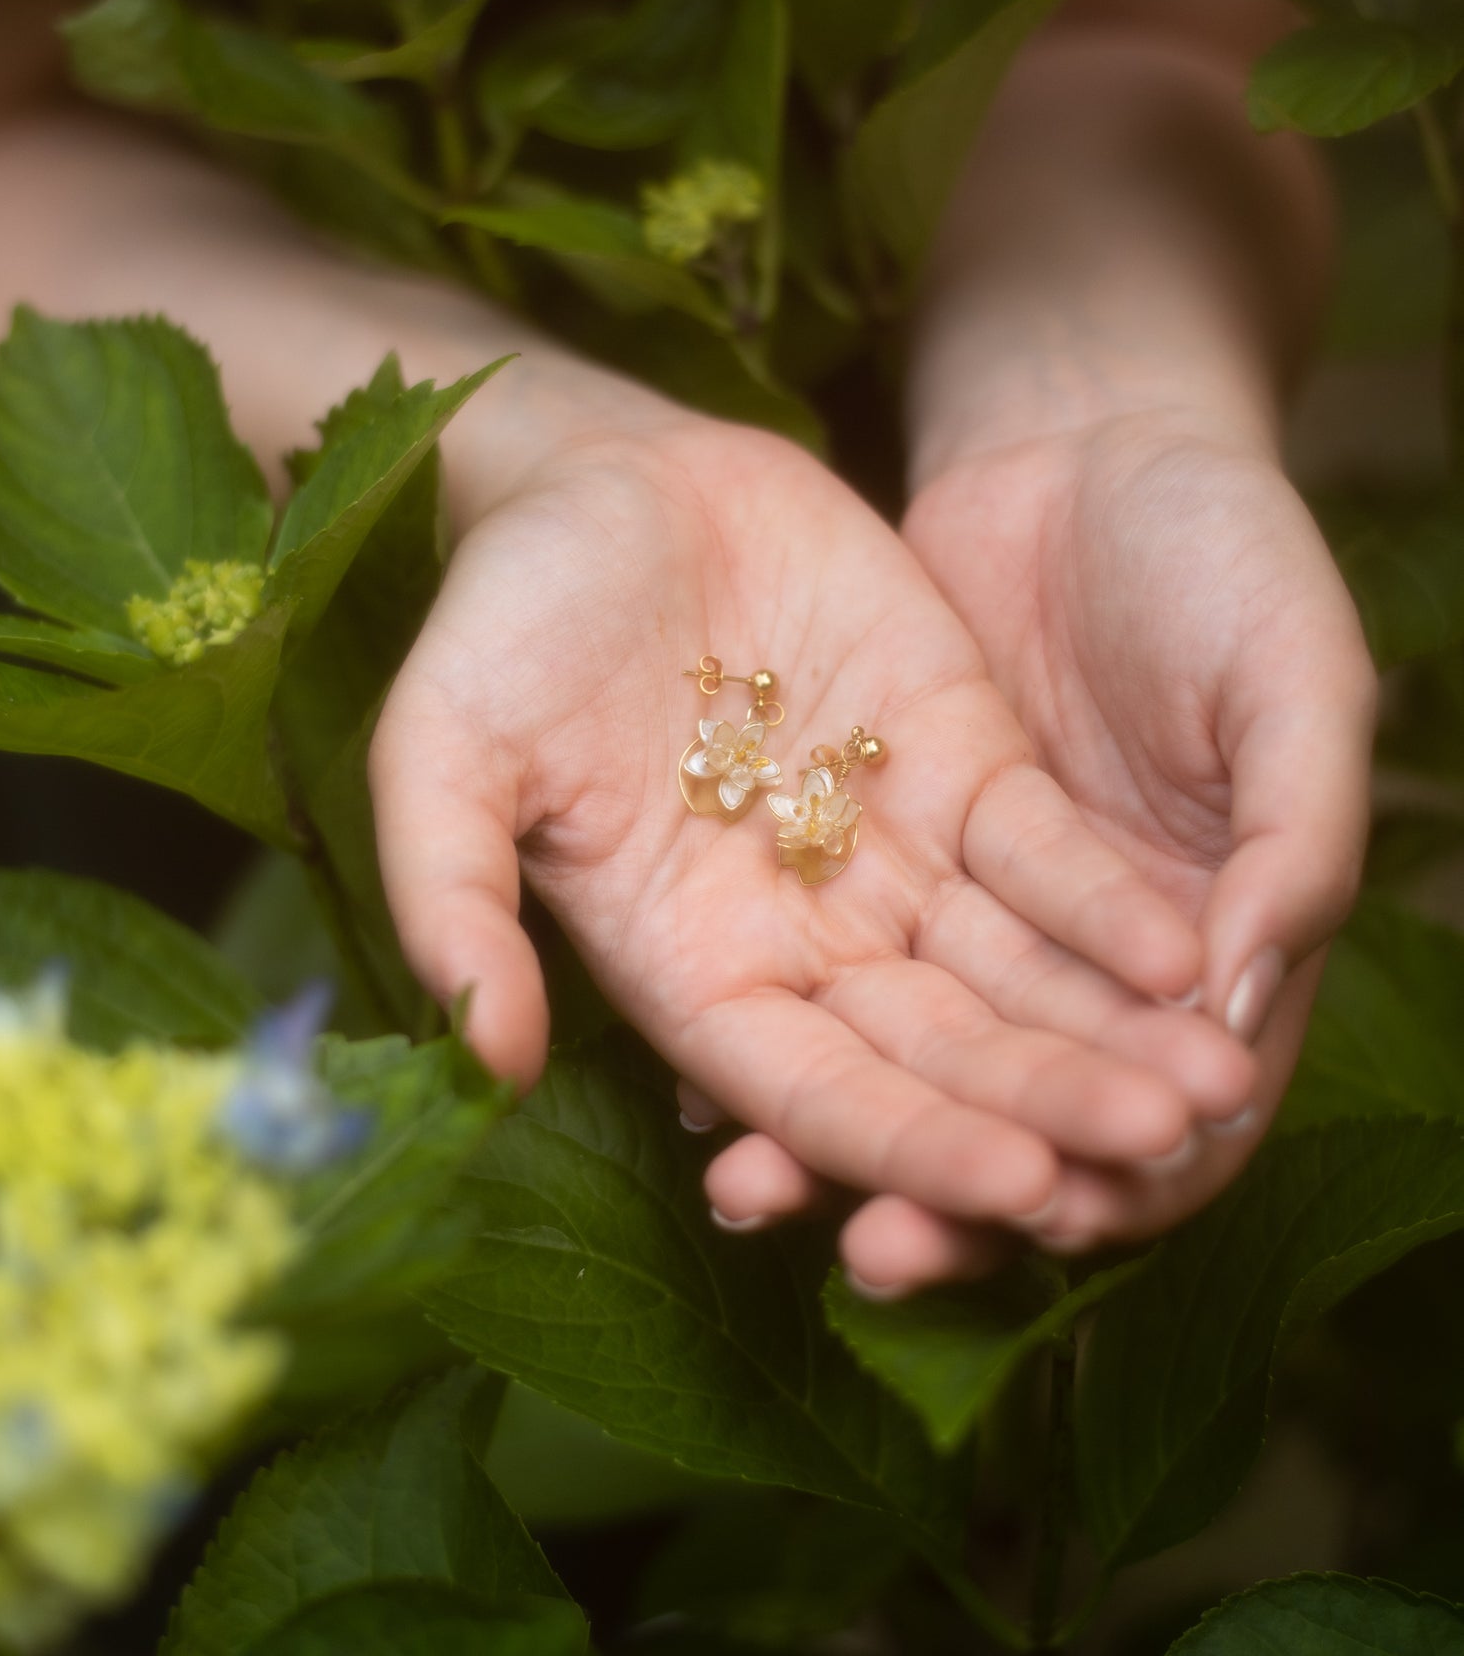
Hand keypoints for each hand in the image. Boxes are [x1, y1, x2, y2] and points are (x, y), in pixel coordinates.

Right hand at [371, 374, 1255, 1242]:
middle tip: (1169, 1144)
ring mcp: (889, 853)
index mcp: (688, 972)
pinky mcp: (957, 763)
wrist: (601, 473)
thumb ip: (453, 899)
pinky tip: (1184, 949)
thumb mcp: (440, 749)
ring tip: (1215, 1081)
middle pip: (943, 1057)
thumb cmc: (500, 619)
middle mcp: (803, 940)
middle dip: (1055, 1107)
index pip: (815, 1094)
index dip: (913, 1144)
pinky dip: (1106, 904)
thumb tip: (486, 1061)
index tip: (1019, 1182)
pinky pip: (1043, 855)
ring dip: (1110, 1031)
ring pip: (1014, 974)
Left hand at [704, 409, 1371, 1282]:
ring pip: (908, 1051)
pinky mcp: (875, 847)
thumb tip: (1240, 1012)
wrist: (1084, 429)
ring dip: (846, 1132)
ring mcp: (969, 899)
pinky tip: (711, 1080)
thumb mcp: (1296, 676)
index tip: (1037, 1211)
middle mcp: (1081, 951)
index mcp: (1211, 942)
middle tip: (865, 1248)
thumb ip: (1299, 840)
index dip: (1111, 1178)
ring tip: (758, 1190)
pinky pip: (826, 952)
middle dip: (946, 1189)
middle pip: (1015, 1111)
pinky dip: (787, 1013)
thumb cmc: (1231, 548)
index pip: (1169, 1115)